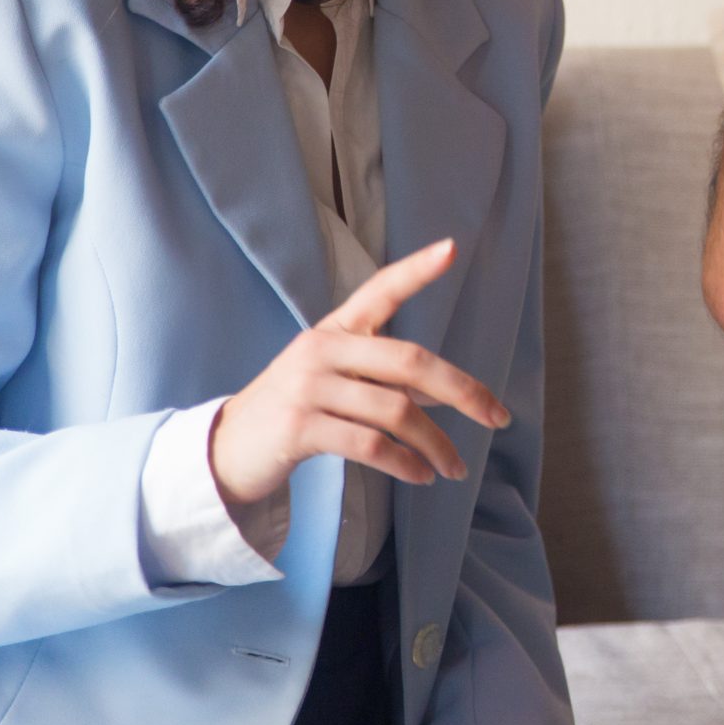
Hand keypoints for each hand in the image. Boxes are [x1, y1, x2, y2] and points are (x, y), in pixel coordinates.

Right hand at [209, 239, 510, 506]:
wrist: (225, 451)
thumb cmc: (296, 412)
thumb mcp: (338, 382)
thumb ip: (387, 379)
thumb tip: (451, 392)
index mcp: (334, 330)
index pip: (380, 290)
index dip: (416, 269)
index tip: (452, 247)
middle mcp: (321, 350)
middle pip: (409, 361)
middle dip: (463, 390)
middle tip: (498, 417)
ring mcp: (307, 388)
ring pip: (395, 411)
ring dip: (436, 444)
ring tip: (456, 468)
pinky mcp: (298, 428)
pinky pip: (370, 445)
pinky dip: (405, 464)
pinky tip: (422, 477)